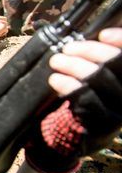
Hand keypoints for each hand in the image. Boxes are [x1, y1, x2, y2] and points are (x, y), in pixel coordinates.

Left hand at [25, 28, 121, 172]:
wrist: (76, 138)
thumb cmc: (85, 101)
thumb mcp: (95, 80)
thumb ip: (97, 61)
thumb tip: (90, 34)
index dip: (121, 41)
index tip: (103, 34)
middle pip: (117, 65)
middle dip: (91, 51)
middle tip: (68, 48)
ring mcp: (119, 112)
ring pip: (101, 80)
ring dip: (75, 66)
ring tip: (56, 61)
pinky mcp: (103, 126)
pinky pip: (87, 101)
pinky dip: (69, 86)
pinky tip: (56, 80)